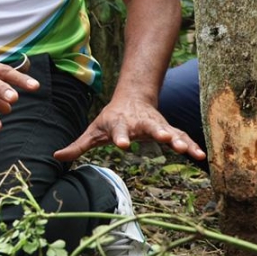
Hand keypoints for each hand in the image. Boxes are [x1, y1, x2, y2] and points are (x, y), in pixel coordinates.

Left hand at [53, 96, 206, 161]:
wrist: (132, 98)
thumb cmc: (110, 119)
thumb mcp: (93, 131)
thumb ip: (78, 146)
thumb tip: (56, 157)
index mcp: (120, 124)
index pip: (119, 130)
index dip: (120, 137)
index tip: (123, 145)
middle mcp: (140, 123)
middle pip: (149, 128)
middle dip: (158, 133)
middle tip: (165, 140)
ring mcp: (157, 125)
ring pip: (169, 131)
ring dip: (178, 140)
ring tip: (186, 150)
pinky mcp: (168, 130)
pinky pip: (182, 137)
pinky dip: (191, 145)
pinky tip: (201, 155)